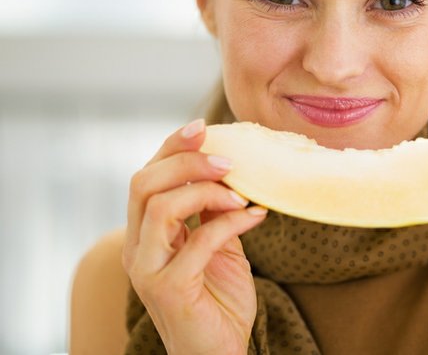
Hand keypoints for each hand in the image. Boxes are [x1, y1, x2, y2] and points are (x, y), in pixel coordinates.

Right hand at [122, 118, 267, 354]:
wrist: (219, 352)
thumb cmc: (217, 299)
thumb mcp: (217, 244)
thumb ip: (213, 211)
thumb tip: (230, 168)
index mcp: (145, 233)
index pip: (146, 176)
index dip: (171, 147)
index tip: (204, 128)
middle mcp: (137, 247)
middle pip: (144, 183)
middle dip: (186, 161)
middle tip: (228, 160)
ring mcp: (147, 269)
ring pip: (160, 207)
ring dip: (207, 190)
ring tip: (241, 192)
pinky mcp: (168, 288)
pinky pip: (198, 240)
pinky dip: (231, 221)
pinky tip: (256, 215)